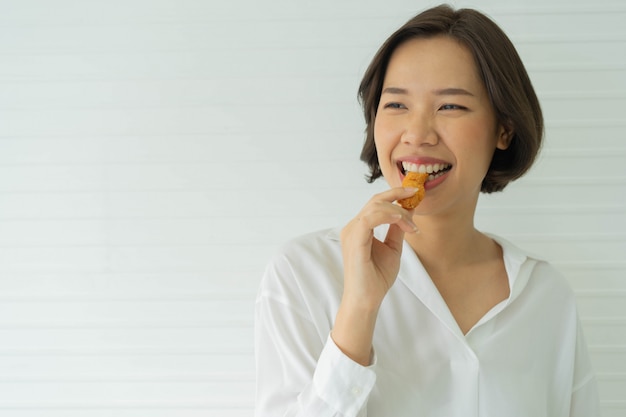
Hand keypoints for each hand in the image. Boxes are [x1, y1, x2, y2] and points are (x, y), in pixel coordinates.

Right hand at [339, 186, 418, 309]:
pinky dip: (387, 215)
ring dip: (398, 211)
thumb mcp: (393, 248)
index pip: (376, 203)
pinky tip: (401, 221)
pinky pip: (369, 218)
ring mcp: (351, 232)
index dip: (395, 194)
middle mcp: (353, 227)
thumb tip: (410, 210)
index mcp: (360, 228)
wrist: (367, 300)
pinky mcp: (354, 240)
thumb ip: (398, 229)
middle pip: (375, 200)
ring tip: (411, 225)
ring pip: (374, 206)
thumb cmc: (376, 278)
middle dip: (397, 194)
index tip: (414, 193)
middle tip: (416, 194)